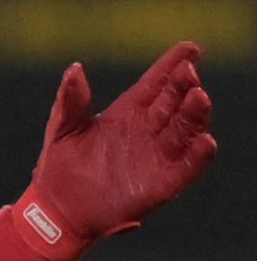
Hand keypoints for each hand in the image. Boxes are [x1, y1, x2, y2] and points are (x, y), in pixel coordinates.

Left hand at [31, 40, 215, 245]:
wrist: (56, 211)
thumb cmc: (59, 167)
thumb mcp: (62, 129)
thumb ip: (71, 101)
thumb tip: (74, 68)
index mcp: (128, 113)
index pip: (157, 83)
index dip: (173, 65)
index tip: (189, 48)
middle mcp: (149, 130)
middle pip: (175, 102)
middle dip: (184, 86)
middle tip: (188, 71)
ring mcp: (158, 156)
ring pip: (185, 129)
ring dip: (195, 114)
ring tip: (199, 98)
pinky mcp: (162, 184)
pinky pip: (188, 168)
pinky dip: (199, 156)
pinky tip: (205, 141)